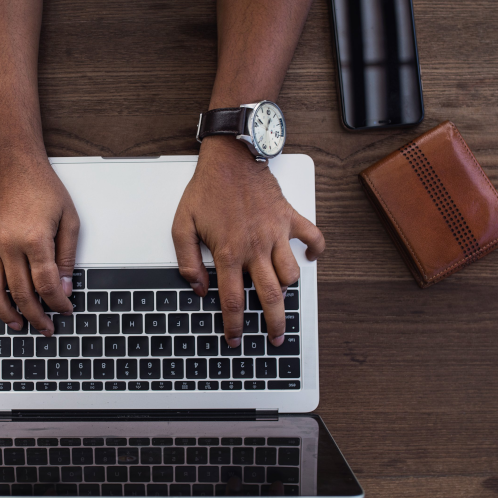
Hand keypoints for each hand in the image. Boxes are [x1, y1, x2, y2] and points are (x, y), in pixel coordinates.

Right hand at [0, 152, 79, 335]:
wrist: (12, 163)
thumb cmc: (42, 186)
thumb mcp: (68, 219)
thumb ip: (67, 256)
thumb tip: (65, 286)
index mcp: (34, 239)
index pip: (46, 284)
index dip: (57, 303)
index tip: (65, 310)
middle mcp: (8, 244)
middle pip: (21, 292)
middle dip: (36, 315)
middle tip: (45, 327)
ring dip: (5, 312)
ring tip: (17, 324)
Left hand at [172, 137, 324, 347]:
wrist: (230, 158)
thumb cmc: (206, 190)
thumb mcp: (182, 226)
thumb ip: (188, 261)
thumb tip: (198, 287)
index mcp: (228, 253)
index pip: (233, 300)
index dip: (234, 325)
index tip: (236, 339)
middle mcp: (254, 247)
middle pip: (270, 295)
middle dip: (274, 323)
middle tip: (275, 338)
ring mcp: (275, 233)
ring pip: (291, 273)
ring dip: (289, 290)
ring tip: (284, 299)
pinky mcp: (288, 217)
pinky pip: (313, 237)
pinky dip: (315, 251)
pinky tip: (309, 259)